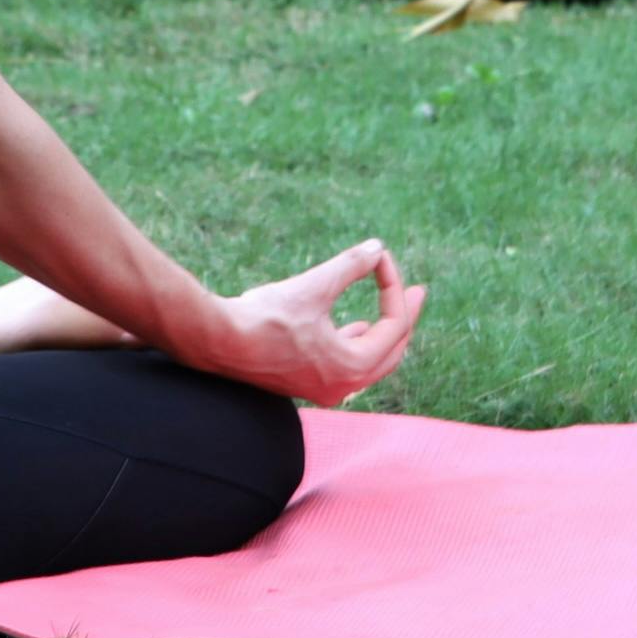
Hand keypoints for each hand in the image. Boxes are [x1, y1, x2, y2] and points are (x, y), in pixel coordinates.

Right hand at [192, 238, 426, 406]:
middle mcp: (343, 386)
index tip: (381, 257)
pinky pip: (347, 365)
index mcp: (351, 366)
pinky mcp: (306, 381)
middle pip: (391, 352)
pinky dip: (357, 342)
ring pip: (370, 362)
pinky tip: (356, 326)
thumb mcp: (314, 286)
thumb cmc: (265, 318)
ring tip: (393, 308)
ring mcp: (324, 388)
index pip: (393, 326)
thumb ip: (350, 266)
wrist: (219, 342)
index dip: (393, 287)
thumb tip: (377, 249)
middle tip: (418, 292)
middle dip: (404, 317)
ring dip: (382, 332)